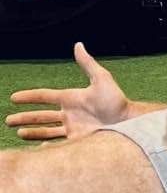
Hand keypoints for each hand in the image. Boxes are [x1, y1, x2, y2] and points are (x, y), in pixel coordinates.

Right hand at [6, 42, 130, 141]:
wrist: (128, 122)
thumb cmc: (116, 101)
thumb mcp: (101, 79)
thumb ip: (87, 64)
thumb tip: (78, 44)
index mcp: (71, 98)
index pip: (44, 96)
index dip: (29, 97)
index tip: (14, 97)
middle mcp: (69, 113)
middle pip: (41, 116)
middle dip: (25, 117)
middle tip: (8, 120)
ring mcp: (73, 128)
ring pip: (46, 130)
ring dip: (32, 132)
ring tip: (19, 133)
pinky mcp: (78, 141)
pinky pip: (58, 145)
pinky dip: (47, 146)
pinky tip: (38, 148)